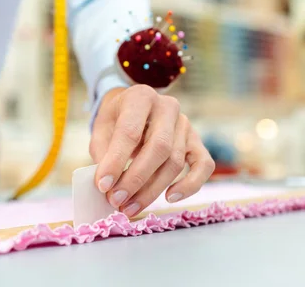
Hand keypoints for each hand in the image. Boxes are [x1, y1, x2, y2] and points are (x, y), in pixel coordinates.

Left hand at [90, 86, 214, 217]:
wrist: (134, 107)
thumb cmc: (116, 120)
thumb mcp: (102, 128)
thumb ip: (103, 153)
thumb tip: (106, 185)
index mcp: (140, 97)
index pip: (130, 132)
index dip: (116, 161)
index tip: (102, 185)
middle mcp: (167, 107)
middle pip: (158, 148)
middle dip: (136, 179)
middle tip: (117, 200)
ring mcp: (185, 124)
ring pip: (175, 162)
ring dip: (152, 190)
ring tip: (129, 207)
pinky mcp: (196, 141)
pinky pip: (203, 166)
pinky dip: (190, 185)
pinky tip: (170, 197)